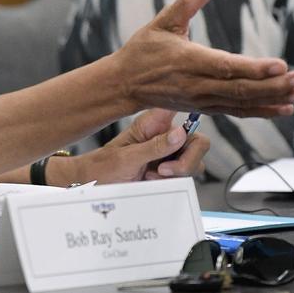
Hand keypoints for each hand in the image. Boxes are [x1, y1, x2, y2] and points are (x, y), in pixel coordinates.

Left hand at [64, 110, 210, 183]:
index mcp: (153, 122)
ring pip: (196, 161)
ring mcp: (169, 153)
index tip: (190, 127)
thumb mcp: (126, 157)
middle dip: (187, 160)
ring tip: (153, 175)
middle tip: (164, 169)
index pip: (180, 106)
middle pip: (198, 141)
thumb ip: (154, 146)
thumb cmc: (104, 166)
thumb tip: (180, 134)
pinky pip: (187, 176)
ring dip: (178, 173)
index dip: (193, 109)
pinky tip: (154, 180)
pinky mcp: (170, 170)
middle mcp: (165, 135)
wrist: (94, 186)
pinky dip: (174, 181)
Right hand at [108, 0, 293, 117]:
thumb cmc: (143, 50)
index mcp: (190, 60)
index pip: (227, 67)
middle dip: (275, 86)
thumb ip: (190, 1)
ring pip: (243, 103)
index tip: (280, 65)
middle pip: (242, 89)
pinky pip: (238, 111)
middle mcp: (199, 85)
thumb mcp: (163, 21)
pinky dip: (262, 111)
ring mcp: (203, 100)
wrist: (124, 85)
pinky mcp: (206, 107)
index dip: (255, 68)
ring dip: (274, 100)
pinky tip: (284, 108)